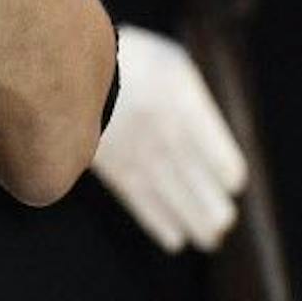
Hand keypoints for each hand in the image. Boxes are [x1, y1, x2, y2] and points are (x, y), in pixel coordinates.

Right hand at [89, 25, 248, 253]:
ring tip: (209, 239)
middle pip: (201, 185)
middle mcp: (167, 133)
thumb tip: (213, 143)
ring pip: (177, 201)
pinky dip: (160, 224)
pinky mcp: (115, 169)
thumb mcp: (173, 66)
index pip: (221, 156)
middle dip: (216, 210)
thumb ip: (196, 101)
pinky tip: (174, 240)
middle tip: (223, 222)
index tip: (232, 182)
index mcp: (186, 103)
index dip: (229, 175)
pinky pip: (143, 205)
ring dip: (196, 224)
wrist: (69, 64)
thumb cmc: (132, 61)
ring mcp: (140, 153)